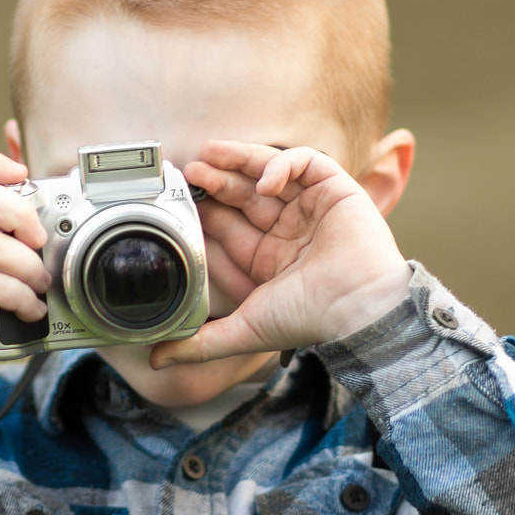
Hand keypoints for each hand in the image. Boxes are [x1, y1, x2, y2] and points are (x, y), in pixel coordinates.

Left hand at [150, 141, 409, 367]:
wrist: (358, 309)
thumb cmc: (309, 319)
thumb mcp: (244, 330)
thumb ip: (200, 343)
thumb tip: (156, 359)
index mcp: (268, 257)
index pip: (229, 226)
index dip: (205, 213)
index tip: (179, 202)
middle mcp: (288, 230)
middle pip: (243, 195)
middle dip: (216, 182)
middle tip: (190, 171)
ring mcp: (311, 208)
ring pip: (269, 172)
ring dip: (239, 162)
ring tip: (209, 155)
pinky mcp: (335, 190)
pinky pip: (306, 163)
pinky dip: (282, 165)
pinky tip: (262, 181)